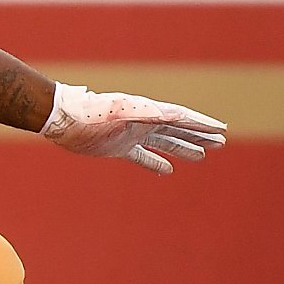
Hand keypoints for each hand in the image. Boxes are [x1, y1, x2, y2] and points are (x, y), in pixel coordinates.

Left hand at [42, 84, 226, 173]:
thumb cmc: (91, 113)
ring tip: (202, 155)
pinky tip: (168, 171)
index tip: (222, 130)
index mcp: (146, 112)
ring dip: (182, 148)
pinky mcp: (117, 147)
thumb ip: (147, 114)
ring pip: (163, 142)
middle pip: (177, 129)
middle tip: (221, 143)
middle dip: (199, 136)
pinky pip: (142, 157)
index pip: (180, 118)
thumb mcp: (122, 112)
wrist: (62, 119)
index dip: (202, 125)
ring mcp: (130, 134)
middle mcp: (141, 122)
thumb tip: (175, 115)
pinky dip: (155, 163)